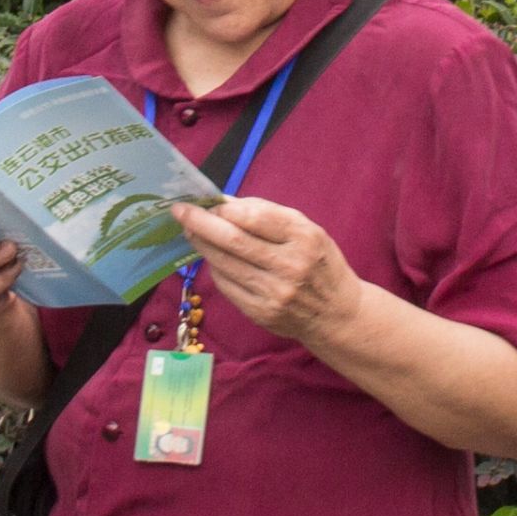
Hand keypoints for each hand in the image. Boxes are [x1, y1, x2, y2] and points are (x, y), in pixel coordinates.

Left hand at [171, 197, 362, 340]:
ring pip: (224, 264)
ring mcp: (274, 293)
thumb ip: (266, 214)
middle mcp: (290, 266)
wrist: (336, 314)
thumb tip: (223, 202)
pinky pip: (226, 285)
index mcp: (304, 238)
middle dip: (200, 223)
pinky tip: (212, 257)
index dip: (223, 209)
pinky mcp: (261, 313)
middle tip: (180, 211)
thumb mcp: (306, 230)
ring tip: (190, 231)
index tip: (203, 201)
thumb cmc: (318, 262)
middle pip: (233, 241)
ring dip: (201, 245)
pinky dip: (215, 268)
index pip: (255, 218)